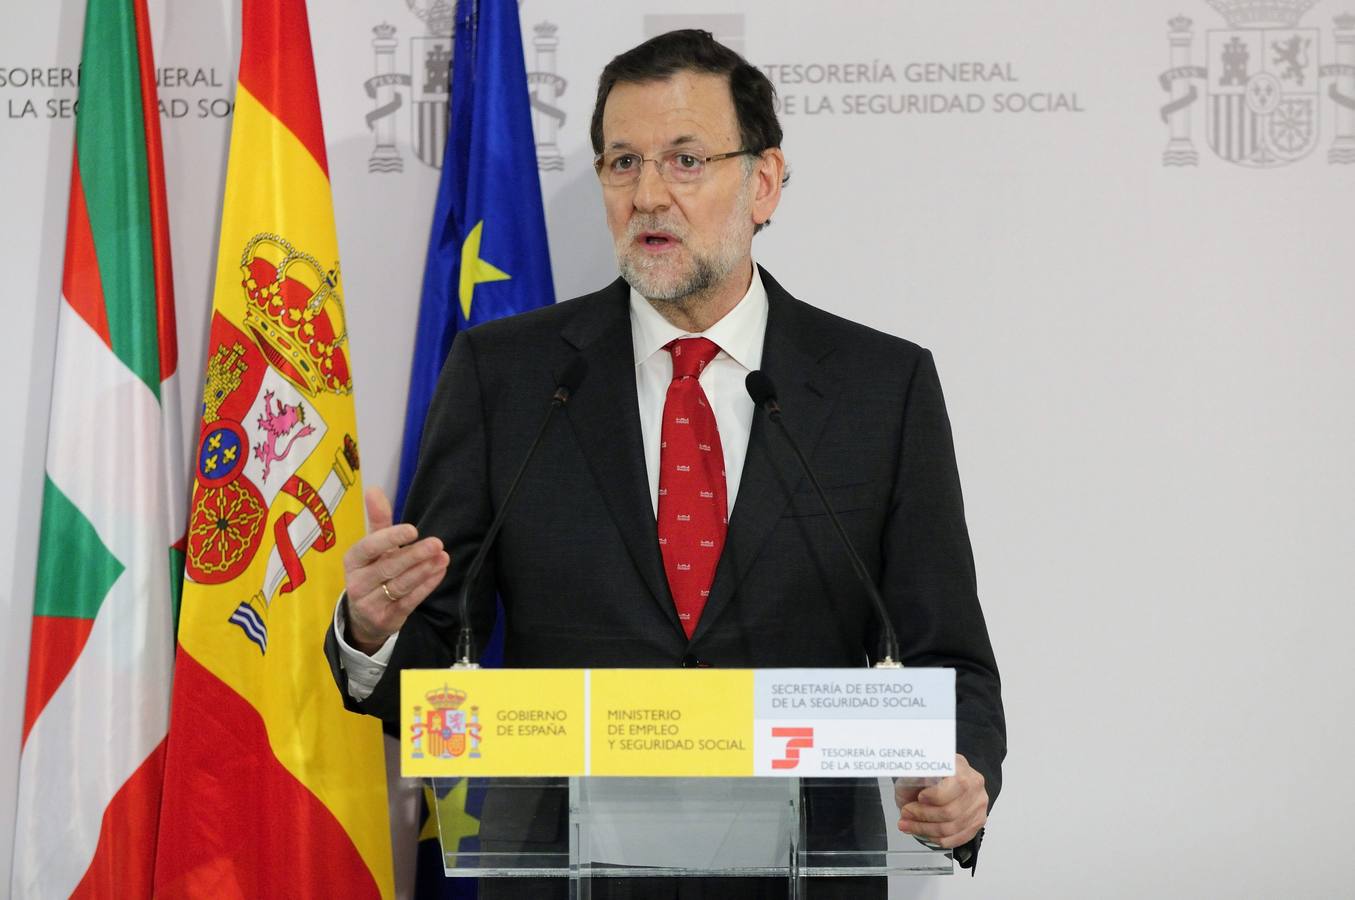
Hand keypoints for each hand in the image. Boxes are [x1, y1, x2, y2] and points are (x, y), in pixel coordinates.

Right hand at [342, 487, 448, 653]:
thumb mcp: (372, 548)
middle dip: (414, 555)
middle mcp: (357, 582)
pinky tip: (439, 571)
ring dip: (424, 570)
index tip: (412, 529)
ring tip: (443, 557)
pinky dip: (427, 585)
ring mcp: (370, 603)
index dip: (390, 538)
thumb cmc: (372, 572)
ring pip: (401, 585)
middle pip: (388, 567)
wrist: (364, 617)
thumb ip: (378, 520)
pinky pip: (410, 600)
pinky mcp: (387, 618)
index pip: (368, 547)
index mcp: (352, 561)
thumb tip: (373, 489)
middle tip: (437, 543)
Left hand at [894, 753, 987, 848]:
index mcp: (961, 767)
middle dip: (922, 815)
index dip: (934, 796)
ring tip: (909, 824)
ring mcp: (978, 805)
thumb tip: (907, 783)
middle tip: (906, 813)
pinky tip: (924, 833)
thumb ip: (916, 775)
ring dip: (925, 829)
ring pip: (951, 828)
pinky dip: (936, 839)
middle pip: (950, 812)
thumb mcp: (920, 768)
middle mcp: (974, 786)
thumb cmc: (932, 774)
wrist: (945, 780)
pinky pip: (956, 839)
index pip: (955, 786)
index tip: (919, 797)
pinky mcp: (977, 822)